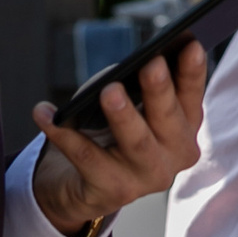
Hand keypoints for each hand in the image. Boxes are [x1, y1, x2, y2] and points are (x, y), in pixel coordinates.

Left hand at [30, 41, 207, 236]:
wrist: (87, 187)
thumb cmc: (113, 132)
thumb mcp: (131, 107)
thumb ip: (134, 91)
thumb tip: (117, 79)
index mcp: (185, 127)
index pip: (192, 95)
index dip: (193, 71)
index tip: (190, 44)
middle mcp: (175, 155)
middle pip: (168, 118)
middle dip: (160, 90)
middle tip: (151, 64)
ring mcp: (147, 178)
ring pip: (136, 143)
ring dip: (123, 115)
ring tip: (109, 91)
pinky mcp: (113, 192)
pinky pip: (86, 158)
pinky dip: (64, 134)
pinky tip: (44, 112)